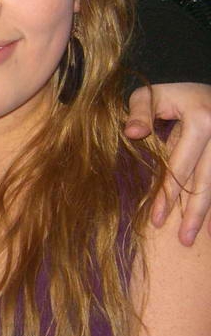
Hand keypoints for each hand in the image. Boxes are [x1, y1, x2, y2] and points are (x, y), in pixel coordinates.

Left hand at [125, 83, 210, 244]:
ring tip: (194, 238)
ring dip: (206, 213)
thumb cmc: (175, 97)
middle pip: (206, 181)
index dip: (167, 194)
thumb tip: (132, 134)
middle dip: (194, 214)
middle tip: (183, 241)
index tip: (155, 220)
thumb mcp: (153, 94)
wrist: (209, 96)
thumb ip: (140, 110)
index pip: (180, 165)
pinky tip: (208, 224)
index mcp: (201, 121)